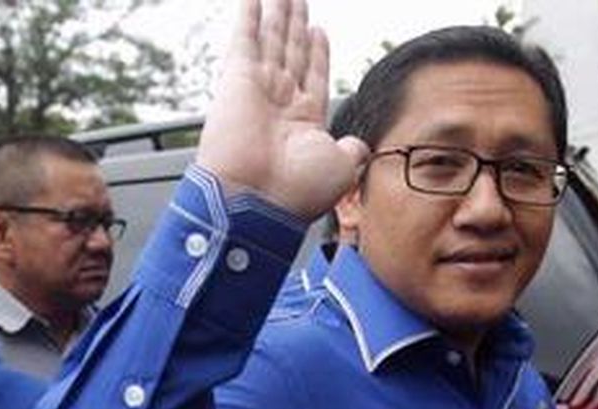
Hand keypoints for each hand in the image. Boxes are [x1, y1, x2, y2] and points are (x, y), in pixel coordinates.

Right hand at [195, 0, 368, 218]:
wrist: (256, 201)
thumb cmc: (294, 193)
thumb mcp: (340, 169)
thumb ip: (352, 151)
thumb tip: (360, 146)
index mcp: (303, 121)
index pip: (312, 75)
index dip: (317, 52)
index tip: (318, 31)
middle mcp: (280, 102)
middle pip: (291, 50)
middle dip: (295, 24)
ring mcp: (258, 89)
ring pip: (272, 38)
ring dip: (278, 12)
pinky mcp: (237, 79)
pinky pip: (245, 38)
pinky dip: (249, 15)